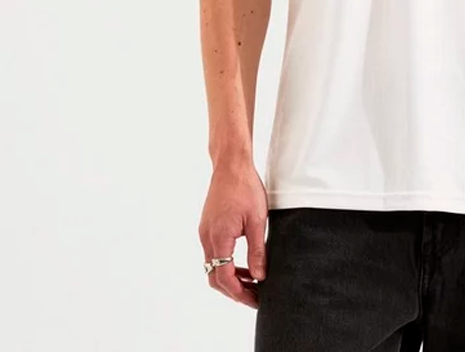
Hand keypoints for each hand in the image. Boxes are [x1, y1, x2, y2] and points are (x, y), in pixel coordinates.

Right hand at [198, 158, 268, 308]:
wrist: (231, 165)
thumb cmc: (245, 188)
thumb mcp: (257, 220)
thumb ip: (257, 250)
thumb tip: (259, 276)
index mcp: (218, 238)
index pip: (224, 277)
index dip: (240, 293)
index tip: (255, 300)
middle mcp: (207, 238)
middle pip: (214, 277)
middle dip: (234, 291)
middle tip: (254, 296)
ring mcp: (205, 232)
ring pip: (213, 266)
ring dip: (230, 277)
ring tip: (252, 282)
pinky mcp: (208, 226)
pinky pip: (214, 253)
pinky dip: (226, 264)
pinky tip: (242, 263)